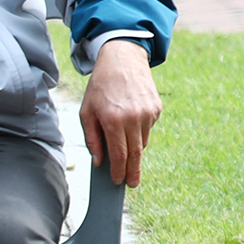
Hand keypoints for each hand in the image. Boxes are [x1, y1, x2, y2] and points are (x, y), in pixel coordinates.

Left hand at [78, 39, 161, 186]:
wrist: (122, 59)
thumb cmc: (101, 87)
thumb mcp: (87, 111)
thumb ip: (92, 138)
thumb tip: (99, 160)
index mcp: (113, 119)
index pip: (119, 154)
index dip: (118, 171)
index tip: (118, 182)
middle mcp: (133, 118)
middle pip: (135, 153)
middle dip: (133, 171)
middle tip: (132, 183)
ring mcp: (148, 113)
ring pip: (143, 142)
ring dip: (135, 150)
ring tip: (126, 151)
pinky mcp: (156, 109)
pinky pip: (148, 129)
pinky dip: (140, 132)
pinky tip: (131, 123)